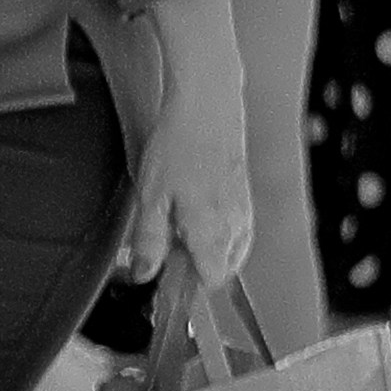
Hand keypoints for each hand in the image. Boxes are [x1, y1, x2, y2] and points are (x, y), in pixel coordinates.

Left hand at [118, 0, 254, 287]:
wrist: (207, 102)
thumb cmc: (175, 148)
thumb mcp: (150, 198)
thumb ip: (150, 242)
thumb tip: (147, 275)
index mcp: (212, 228)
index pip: (215, 279)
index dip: (189, 289)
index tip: (163, 281)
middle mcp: (235, 220)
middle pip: (228, 266)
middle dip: (200, 269)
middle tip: (166, 252)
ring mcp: (243, 202)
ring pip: (235, 245)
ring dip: (210, 249)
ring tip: (178, 229)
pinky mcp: (243, 186)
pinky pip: (238, 223)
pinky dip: (219, 229)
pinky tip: (195, 210)